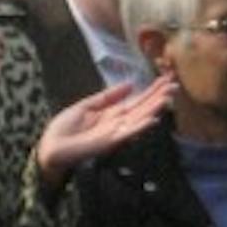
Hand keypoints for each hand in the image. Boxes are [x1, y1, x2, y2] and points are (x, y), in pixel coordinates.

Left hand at [35, 75, 175, 189]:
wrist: (51, 146)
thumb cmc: (65, 128)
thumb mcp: (87, 105)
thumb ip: (108, 96)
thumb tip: (130, 83)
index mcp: (113, 113)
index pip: (137, 100)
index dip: (151, 90)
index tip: (166, 79)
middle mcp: (119, 122)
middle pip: (143, 107)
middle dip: (159, 96)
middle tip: (175, 85)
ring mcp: (116, 133)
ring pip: (139, 118)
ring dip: (154, 109)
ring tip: (168, 98)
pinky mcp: (109, 142)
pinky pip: (128, 133)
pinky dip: (140, 127)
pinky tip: (152, 120)